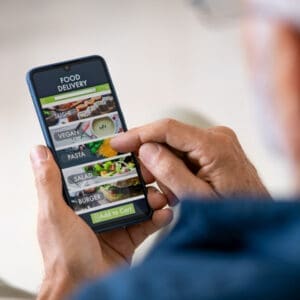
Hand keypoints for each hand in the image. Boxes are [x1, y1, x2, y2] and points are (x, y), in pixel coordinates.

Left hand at [30, 146, 171, 299]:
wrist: (84, 290)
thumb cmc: (64, 258)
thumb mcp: (54, 215)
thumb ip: (48, 184)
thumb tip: (39, 153)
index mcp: (79, 200)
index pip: (97, 172)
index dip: (112, 160)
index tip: (126, 149)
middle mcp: (98, 209)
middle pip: (122, 185)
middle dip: (139, 177)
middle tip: (150, 171)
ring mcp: (115, 222)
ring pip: (138, 201)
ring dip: (152, 196)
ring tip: (160, 195)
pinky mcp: (129, 237)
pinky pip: (147, 223)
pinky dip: (158, 217)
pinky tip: (164, 212)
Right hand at [111, 119, 269, 201]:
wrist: (258, 220)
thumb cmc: (232, 213)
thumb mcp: (196, 198)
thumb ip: (170, 172)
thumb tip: (145, 149)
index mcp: (214, 145)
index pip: (167, 129)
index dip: (138, 134)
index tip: (116, 143)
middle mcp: (216, 136)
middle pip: (169, 137)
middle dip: (150, 156)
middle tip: (141, 179)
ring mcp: (216, 141)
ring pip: (174, 146)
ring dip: (163, 166)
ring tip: (166, 191)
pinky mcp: (214, 149)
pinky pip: (184, 152)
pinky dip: (174, 167)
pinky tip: (175, 186)